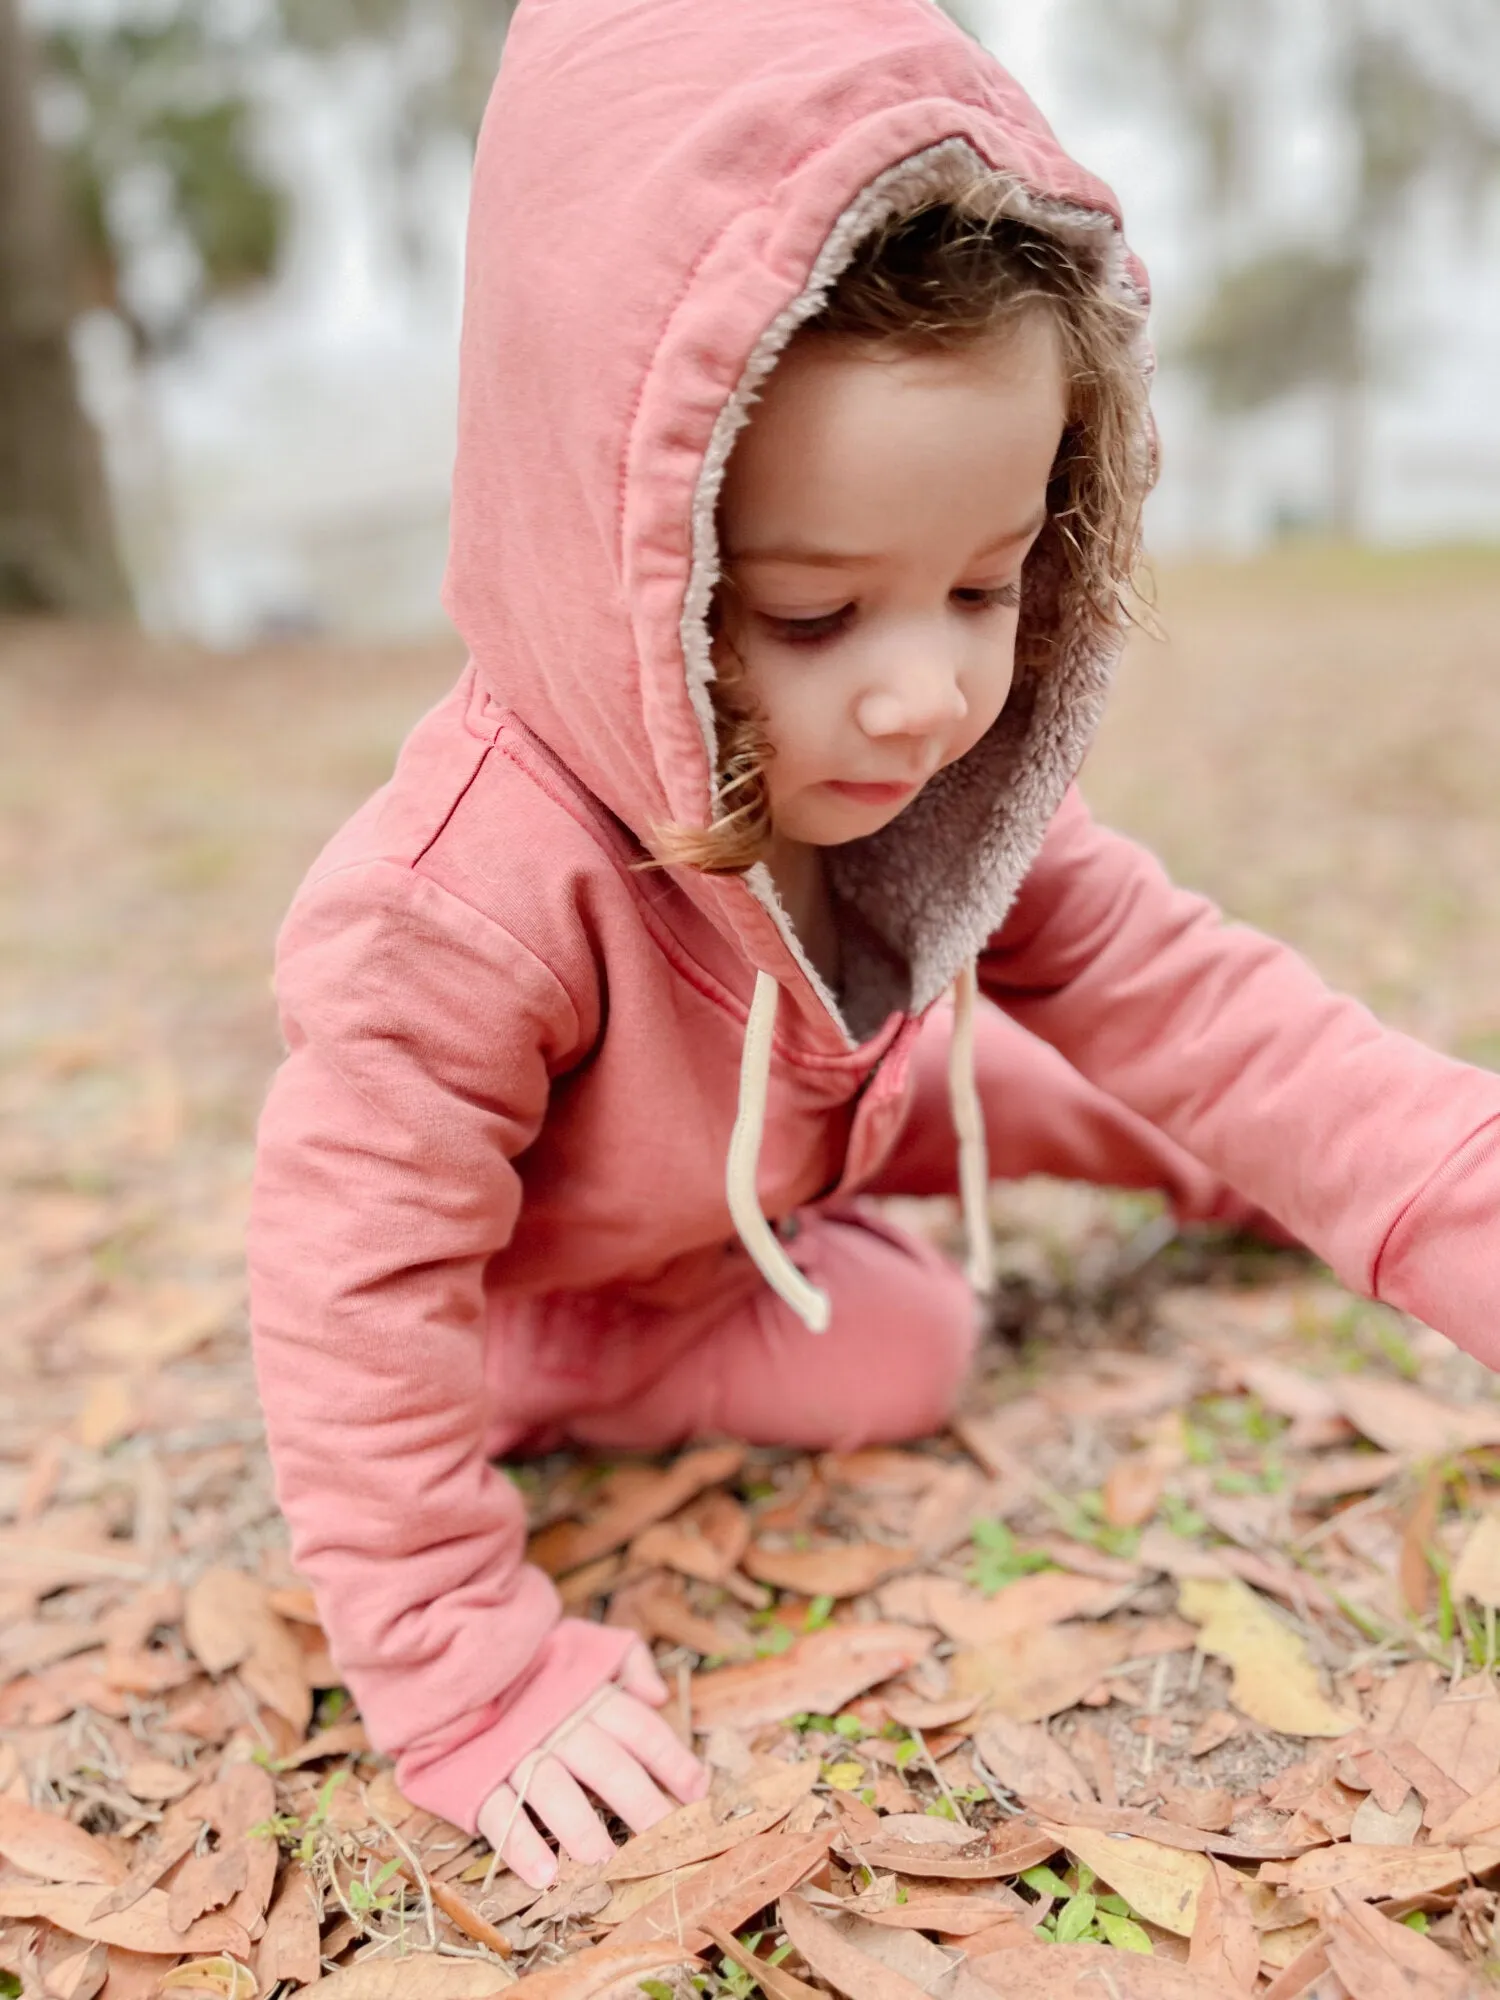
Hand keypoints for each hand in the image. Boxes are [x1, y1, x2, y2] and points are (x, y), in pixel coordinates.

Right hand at [476, 1641, 708, 1887]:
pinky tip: (544, 1875)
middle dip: (640, 1803)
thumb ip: (626, 1659)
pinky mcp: (477, 1775)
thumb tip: (660, 1694)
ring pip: (553, 1791)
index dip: (671, 1759)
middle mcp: (557, 1722)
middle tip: (666, 1840)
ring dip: (580, 1829)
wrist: (454, 1656)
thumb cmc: (533, 1661)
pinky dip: (519, 1845)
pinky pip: (499, 1812)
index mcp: (587, 1693)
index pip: (639, 1728)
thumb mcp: (583, 1644)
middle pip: (606, 1765)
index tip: (698, 1793)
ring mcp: (515, 1750)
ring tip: (604, 1863)